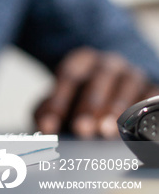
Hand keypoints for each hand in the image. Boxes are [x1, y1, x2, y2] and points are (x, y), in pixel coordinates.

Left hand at [34, 47, 158, 137]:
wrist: (116, 89)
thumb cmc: (82, 99)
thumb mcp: (61, 99)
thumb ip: (48, 111)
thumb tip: (45, 127)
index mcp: (82, 60)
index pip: (69, 76)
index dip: (58, 102)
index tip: (49, 127)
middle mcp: (109, 63)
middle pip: (99, 79)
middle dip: (89, 105)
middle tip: (81, 129)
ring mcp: (133, 75)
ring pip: (127, 87)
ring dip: (117, 110)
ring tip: (106, 132)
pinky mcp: (152, 87)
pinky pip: (152, 97)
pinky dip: (144, 111)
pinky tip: (135, 130)